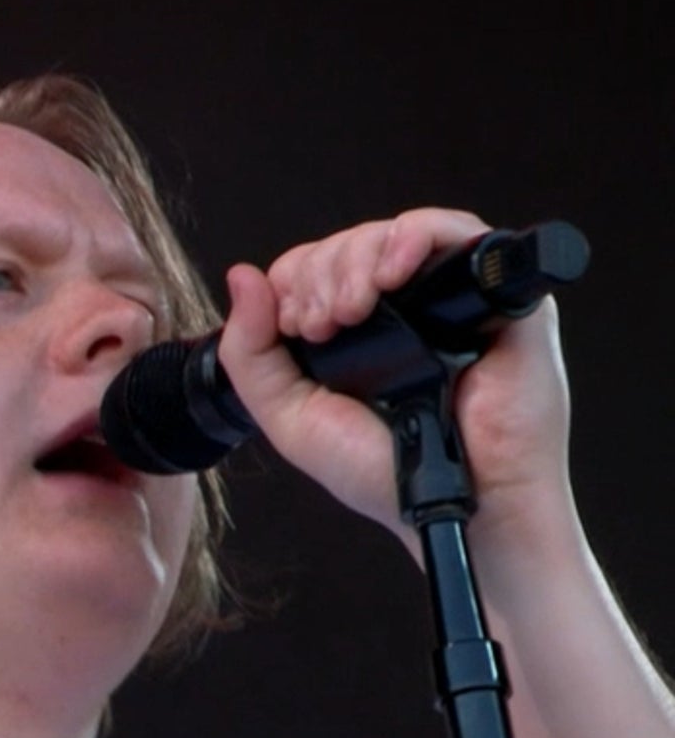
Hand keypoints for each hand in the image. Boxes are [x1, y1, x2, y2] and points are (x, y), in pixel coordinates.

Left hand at [217, 209, 573, 558]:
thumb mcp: (291, 418)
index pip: (312, 270)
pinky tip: (390, 273)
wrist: (459, 506)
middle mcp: (402, 311)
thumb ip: (251, 355)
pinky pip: (454, 231)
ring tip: (351, 311)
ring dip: (355, 261)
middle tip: (323, 326)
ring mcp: (448, 300)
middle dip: (320, 276)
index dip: (295, 284)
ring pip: (390, 235)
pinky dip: (412, 236)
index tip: (296, 327)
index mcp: (355, 335)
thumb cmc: (386, 473)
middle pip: (346, 247)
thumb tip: (242, 277)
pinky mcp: (496, 295)